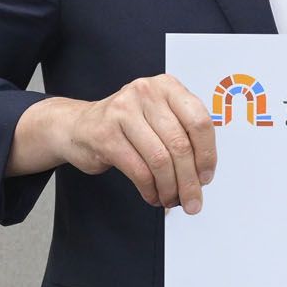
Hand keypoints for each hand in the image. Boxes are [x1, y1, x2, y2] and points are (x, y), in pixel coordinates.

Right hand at [9, 75, 216, 211]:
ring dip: (170, 188)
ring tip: (171, 199)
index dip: (207, 155)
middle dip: (189, 181)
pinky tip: (153, 195)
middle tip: (192, 200)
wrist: (79, 125)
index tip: (206, 176)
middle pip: (180, 145)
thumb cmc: (126, 124)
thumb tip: (203, 175)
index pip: (200, 122)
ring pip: (160, 160)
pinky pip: (139, 170)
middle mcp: (147, 94)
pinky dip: (150, 189)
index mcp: (168, 87)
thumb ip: (184, 135)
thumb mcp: (159, 117)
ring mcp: (124, 112)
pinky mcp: (106, 135)